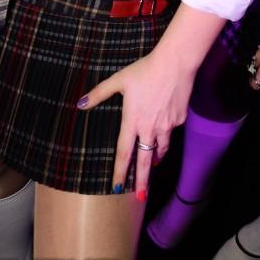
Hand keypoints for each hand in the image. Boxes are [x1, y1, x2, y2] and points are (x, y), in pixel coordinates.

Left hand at [77, 49, 193, 199]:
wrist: (175, 63)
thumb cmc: (145, 70)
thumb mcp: (119, 80)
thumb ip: (100, 93)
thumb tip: (80, 104)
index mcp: (133, 121)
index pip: (125, 153)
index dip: (121, 172)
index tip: (118, 187)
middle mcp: (149, 128)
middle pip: (145, 161)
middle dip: (143, 181)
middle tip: (141, 197)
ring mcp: (166, 125)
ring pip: (161, 149)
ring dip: (156, 158)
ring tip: (154, 164)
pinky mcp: (179, 119)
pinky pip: (172, 132)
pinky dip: (167, 135)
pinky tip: (166, 130)